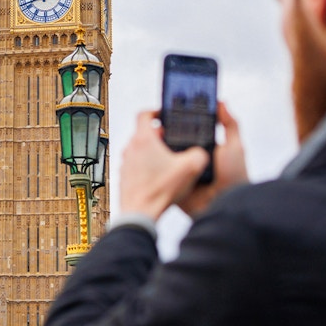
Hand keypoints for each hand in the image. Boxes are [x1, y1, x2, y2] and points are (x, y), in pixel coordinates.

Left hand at [118, 102, 247, 221]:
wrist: (140, 214)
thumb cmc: (160, 191)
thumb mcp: (189, 169)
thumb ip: (199, 154)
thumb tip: (201, 153)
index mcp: (143, 139)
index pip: (145, 114)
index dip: (157, 111)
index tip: (165, 115)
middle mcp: (130, 148)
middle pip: (143, 132)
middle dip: (159, 134)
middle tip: (173, 140)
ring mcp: (125, 163)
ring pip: (139, 149)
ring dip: (152, 151)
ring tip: (168, 160)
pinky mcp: (124, 176)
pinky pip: (136, 165)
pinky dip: (147, 166)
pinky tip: (160, 177)